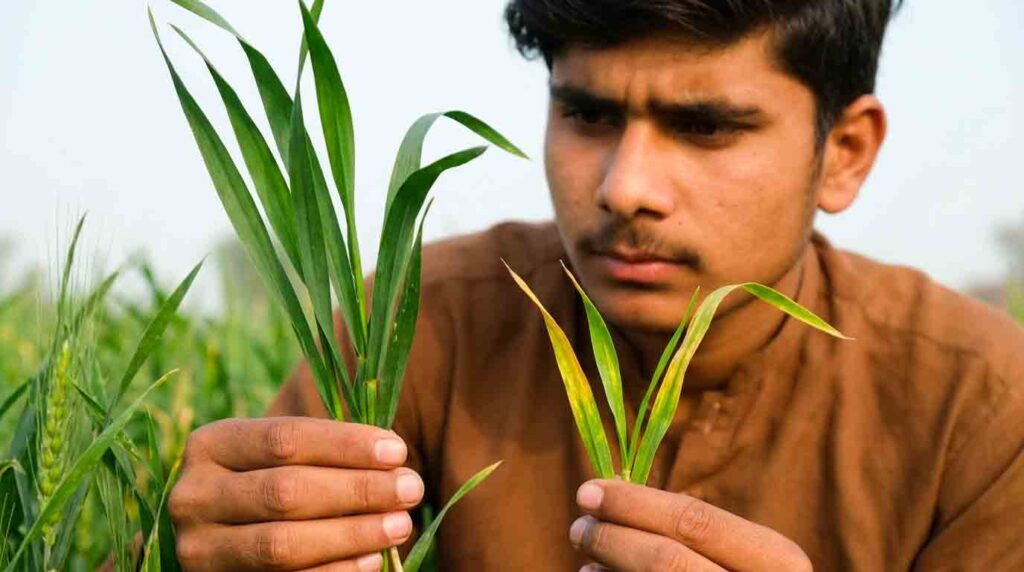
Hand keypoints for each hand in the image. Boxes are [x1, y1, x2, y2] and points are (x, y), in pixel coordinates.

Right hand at [170, 417, 423, 570]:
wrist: (227, 536)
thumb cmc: (273, 482)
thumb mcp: (283, 457)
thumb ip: (327, 453)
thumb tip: (395, 463)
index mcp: (211, 445)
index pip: (286, 439)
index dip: (346, 445)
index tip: (397, 452)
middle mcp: (192, 496)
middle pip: (286, 491)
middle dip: (357, 490)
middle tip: (410, 488)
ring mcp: (199, 549)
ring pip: (281, 543)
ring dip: (351, 534)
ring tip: (400, 524)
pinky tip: (373, 560)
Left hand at [569, 480, 811, 571]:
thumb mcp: (742, 556)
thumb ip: (694, 532)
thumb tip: (610, 499)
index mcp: (779, 562)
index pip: (695, 521)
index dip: (634, 502)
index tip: (587, 490)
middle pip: (666, 560)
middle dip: (612, 538)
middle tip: (578, 528)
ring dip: (608, 567)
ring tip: (587, 556)